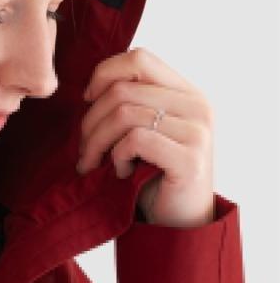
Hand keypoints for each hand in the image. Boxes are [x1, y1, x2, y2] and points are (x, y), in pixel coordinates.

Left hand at [77, 47, 215, 227]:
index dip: (104, 74)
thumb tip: (88, 89)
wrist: (177, 223)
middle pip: (122, 89)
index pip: (139, 58)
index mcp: (185, 91)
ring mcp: (198, 131)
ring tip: (95, 163)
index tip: (87, 100)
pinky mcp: (190, 159)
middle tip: (85, 150)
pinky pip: (135, 140)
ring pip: (124, 113)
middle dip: (90, 121)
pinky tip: (121, 173)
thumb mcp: (140, 129)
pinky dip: (117, 157)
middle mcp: (197, 105)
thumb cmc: (150, 175)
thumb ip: (127, 101)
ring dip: (97, 142)